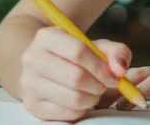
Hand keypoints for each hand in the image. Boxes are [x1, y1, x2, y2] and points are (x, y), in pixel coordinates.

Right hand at [18, 26, 132, 120]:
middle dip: (98, 85)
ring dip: (92, 99)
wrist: (45, 66)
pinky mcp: (32, 105)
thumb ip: (116, 52)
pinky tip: (82, 100)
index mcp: (46, 37)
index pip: (78, 51)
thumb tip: (120, 70)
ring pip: (73, 98)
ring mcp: (30, 84)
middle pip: (76, 77)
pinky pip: (67, 114)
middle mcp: (32, 59)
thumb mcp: (96, 46)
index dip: (101, 67)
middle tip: (104, 85)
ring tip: (94, 92)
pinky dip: (82, 109)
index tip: (115, 76)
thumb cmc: (75, 56)